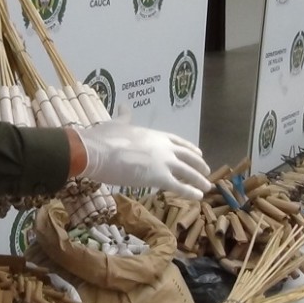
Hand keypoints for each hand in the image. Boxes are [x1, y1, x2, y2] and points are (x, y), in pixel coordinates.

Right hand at [77, 114, 211, 199]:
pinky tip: (198, 196)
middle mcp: (164, 147)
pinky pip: (179, 186)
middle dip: (198, 164)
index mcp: (154, 134)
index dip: (189, 148)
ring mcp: (163, 162)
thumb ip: (125, 117)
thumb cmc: (104, 138)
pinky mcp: (159, 177)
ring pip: (188, 172)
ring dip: (199, 179)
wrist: (96, 151)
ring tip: (207, 186)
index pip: (178, 141)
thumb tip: (125, 106)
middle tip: (206, 171)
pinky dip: (191, 191)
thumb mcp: (117, 123)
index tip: (198, 153)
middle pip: (187, 156)